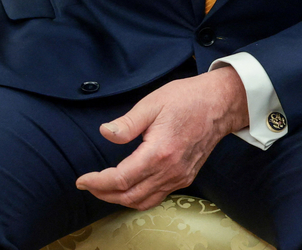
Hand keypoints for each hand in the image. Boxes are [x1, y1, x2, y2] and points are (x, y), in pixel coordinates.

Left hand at [75, 67, 247, 210]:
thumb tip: (105, 133)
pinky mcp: (185, 177)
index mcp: (159, 152)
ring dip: (120, 199)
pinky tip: (127, 187)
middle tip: (87, 185)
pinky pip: (158, 197)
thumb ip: (127, 123)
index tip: (81, 180)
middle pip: (130, 196)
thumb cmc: (186, 99)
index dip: (98, 182)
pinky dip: (138, 198)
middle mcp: (171, 171)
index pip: (121, 178)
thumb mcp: (152, 103)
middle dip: (104, 194)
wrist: (220, 104)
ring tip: (102, 189)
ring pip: (144, 201)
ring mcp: (180, 177)